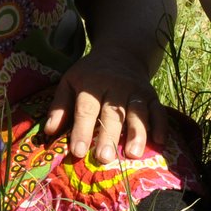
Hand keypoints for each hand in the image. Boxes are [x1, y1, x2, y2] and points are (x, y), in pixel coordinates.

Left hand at [42, 48, 165, 162]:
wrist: (121, 53)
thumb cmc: (90, 74)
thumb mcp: (70, 82)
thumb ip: (60, 106)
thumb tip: (49, 131)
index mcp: (92, 83)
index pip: (86, 109)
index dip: (81, 130)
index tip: (77, 151)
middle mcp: (116, 86)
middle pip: (112, 113)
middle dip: (108, 136)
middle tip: (104, 158)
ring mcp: (136, 90)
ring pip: (137, 113)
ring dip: (137, 133)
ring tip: (133, 154)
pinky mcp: (152, 95)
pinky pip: (158, 110)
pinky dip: (160, 125)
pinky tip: (160, 141)